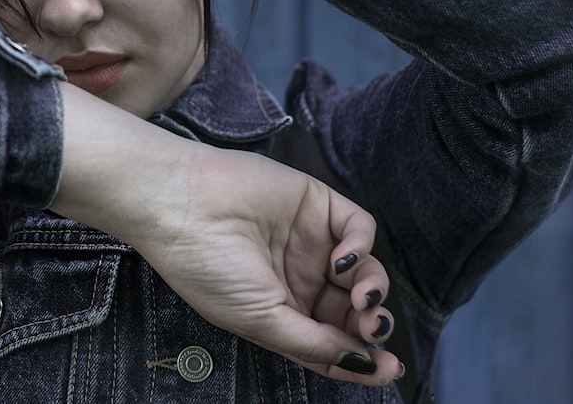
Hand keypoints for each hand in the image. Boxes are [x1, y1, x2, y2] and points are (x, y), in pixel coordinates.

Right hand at [53, 84, 402, 386]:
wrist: (182, 205)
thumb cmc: (208, 268)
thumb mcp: (260, 321)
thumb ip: (313, 345)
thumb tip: (364, 365)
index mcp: (281, 310)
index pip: (334, 340)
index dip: (364, 357)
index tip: (389, 368)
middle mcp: (300, 278)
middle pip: (354, 308)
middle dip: (371, 323)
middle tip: (371, 327)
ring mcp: (311, 240)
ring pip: (366, 270)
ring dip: (374, 288)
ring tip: (362, 298)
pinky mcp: (318, 204)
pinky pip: (360, 228)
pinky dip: (363, 247)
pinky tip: (344, 261)